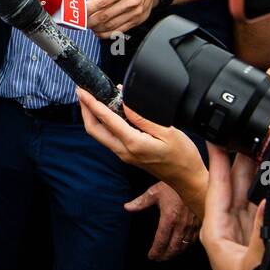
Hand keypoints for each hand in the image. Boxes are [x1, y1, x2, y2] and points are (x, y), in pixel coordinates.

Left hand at [77, 89, 204, 188]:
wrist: (186, 178)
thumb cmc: (182, 156)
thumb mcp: (167, 132)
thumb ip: (143, 118)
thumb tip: (125, 103)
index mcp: (133, 144)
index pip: (106, 120)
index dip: (92, 103)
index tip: (83, 91)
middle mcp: (124, 151)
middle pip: (94, 130)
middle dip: (85, 110)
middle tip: (83, 93)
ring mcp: (124, 155)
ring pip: (100, 134)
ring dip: (93, 116)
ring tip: (94, 99)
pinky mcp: (127, 155)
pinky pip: (109, 137)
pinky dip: (105, 123)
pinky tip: (110, 112)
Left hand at [86, 0, 155, 36]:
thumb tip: (86, 6)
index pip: (101, 3)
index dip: (88, 10)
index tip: (80, 14)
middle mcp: (130, 1)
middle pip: (105, 16)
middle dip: (90, 21)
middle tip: (83, 22)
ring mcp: (135, 13)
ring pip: (110, 26)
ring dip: (97, 28)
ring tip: (90, 26)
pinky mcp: (136, 21)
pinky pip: (118, 31)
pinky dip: (106, 34)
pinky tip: (100, 31)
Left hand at [128, 181, 199, 260]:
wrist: (195, 178)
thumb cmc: (174, 184)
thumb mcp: (155, 191)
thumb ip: (141, 202)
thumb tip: (127, 207)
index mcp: (169, 219)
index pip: (161, 241)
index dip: (156, 251)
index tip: (151, 256)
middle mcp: (181, 224)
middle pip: (173, 247)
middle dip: (165, 256)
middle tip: (159, 259)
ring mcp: (192, 224)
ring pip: (184, 245)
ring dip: (176, 253)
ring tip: (168, 256)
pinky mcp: (200, 222)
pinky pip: (194, 239)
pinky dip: (187, 246)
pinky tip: (182, 246)